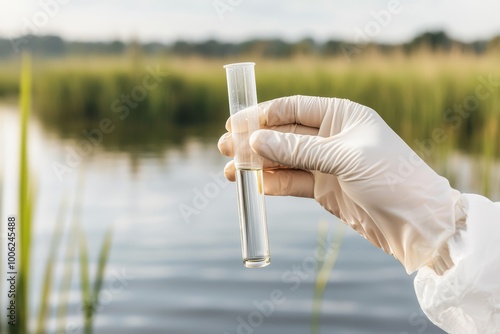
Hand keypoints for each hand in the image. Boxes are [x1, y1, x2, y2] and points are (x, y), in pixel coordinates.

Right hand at [218, 95, 462, 272]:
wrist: (416, 223)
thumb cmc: (391, 178)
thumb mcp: (344, 158)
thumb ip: (298, 150)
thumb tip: (255, 140)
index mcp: (341, 115)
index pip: (292, 108)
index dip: (262, 114)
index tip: (235, 123)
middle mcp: (331, 136)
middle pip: (282, 134)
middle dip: (253, 141)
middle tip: (224, 147)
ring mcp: (325, 163)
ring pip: (282, 160)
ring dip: (257, 165)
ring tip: (229, 170)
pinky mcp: (322, 189)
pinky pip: (290, 182)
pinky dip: (271, 184)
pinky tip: (254, 185)